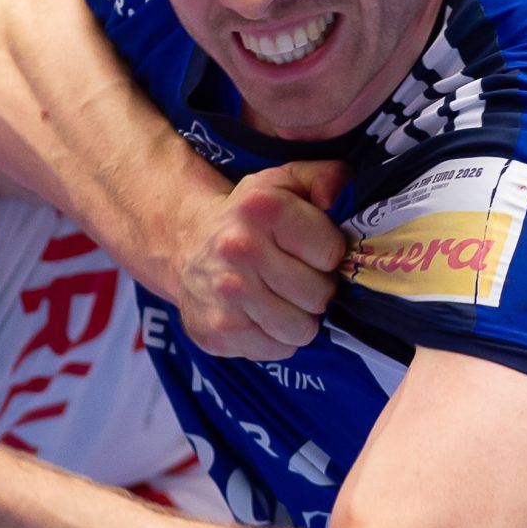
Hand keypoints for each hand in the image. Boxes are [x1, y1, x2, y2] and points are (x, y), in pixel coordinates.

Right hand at [168, 161, 347, 360]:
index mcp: (261, 207)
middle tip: (295, 276)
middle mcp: (239, 249)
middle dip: (315, 288)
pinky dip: (274, 338)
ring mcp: (226, 294)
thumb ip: (324, 177)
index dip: (326, 253)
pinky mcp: (217, 332)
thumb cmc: (248, 216)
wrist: (185, 242)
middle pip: (319, 295)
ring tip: (280, 297)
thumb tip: (341, 189)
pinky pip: (277, 350)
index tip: (309, 249)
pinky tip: (259, 315)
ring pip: (301, 329)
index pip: (331, 252)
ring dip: (298, 318)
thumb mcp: (283, 183)